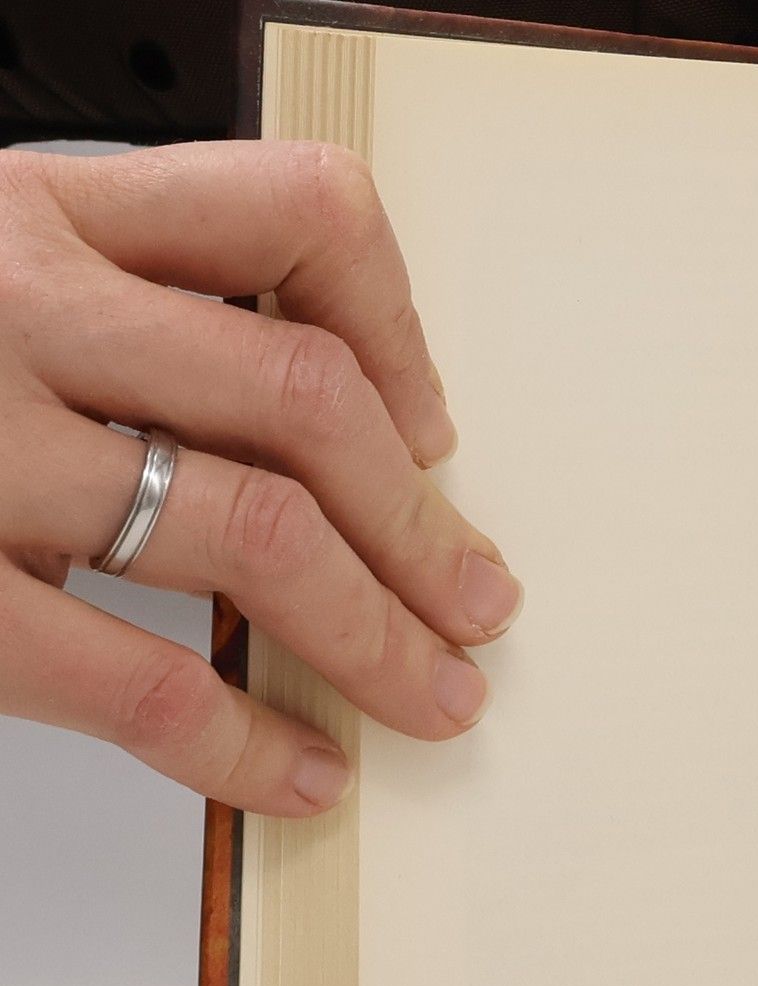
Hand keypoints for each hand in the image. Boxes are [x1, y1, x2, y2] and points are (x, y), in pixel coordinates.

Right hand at [0, 142, 521, 815]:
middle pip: (306, 402)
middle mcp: (15, 303)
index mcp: (42, 206)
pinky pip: (130, 674)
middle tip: (482, 605)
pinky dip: (240, 741)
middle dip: (424, 526)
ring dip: (377, 635)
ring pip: (252, 532)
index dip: (403, 331)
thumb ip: (113, 295)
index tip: (435, 431)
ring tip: (438, 696)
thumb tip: (314, 423)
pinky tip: (300, 779)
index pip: (299, 216)